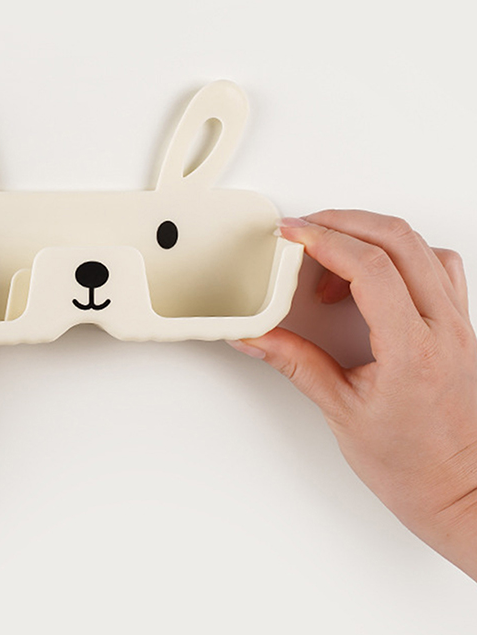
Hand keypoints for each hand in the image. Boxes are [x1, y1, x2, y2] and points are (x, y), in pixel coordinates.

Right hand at [228, 209, 476, 578]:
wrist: (462, 491)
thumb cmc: (414, 466)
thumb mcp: (341, 412)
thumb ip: (294, 362)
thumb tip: (256, 336)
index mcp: (413, 349)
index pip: (370, 267)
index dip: (324, 239)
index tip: (292, 233)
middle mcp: (443, 328)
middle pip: (398, 239)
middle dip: (342, 222)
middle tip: (304, 230)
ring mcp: (457, 323)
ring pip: (420, 245)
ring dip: (370, 234)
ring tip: (331, 251)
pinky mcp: (460, 325)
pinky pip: (438, 265)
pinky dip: (400, 254)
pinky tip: (374, 273)